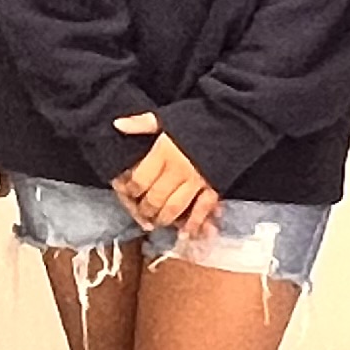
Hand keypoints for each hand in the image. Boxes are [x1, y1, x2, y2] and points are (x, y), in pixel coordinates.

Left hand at [108, 113, 218, 232]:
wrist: (232, 120)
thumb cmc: (198, 118)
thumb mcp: (167, 117)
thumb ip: (141, 124)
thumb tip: (117, 125)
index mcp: (164, 151)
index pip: (140, 180)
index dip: (131, 190)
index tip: (129, 192)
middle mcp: (179, 168)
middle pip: (155, 198)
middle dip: (146, 209)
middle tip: (142, 213)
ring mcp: (197, 180)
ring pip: (174, 207)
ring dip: (164, 219)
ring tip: (158, 222)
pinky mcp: (214, 186)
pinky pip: (202, 209)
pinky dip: (194, 223)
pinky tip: (186, 232)